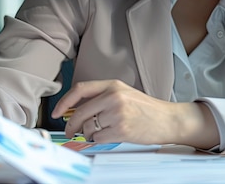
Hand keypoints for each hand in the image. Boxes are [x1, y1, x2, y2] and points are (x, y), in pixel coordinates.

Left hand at [51, 80, 218, 148]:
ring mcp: (117, 113)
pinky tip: (109, 135)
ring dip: (88, 133)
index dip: (64, 101)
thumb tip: (75, 109)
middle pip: (80, 112)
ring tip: (101, 131)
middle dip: (71, 124)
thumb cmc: (146, 108)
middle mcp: (114, 97)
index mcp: (113, 85)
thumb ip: (102, 97)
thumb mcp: (124, 94)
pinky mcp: (121, 130)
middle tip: (69, 130)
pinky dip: (99, 140)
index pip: (80, 89)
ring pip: (88, 127)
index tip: (57, 111)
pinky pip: (97, 138)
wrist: (167, 119)